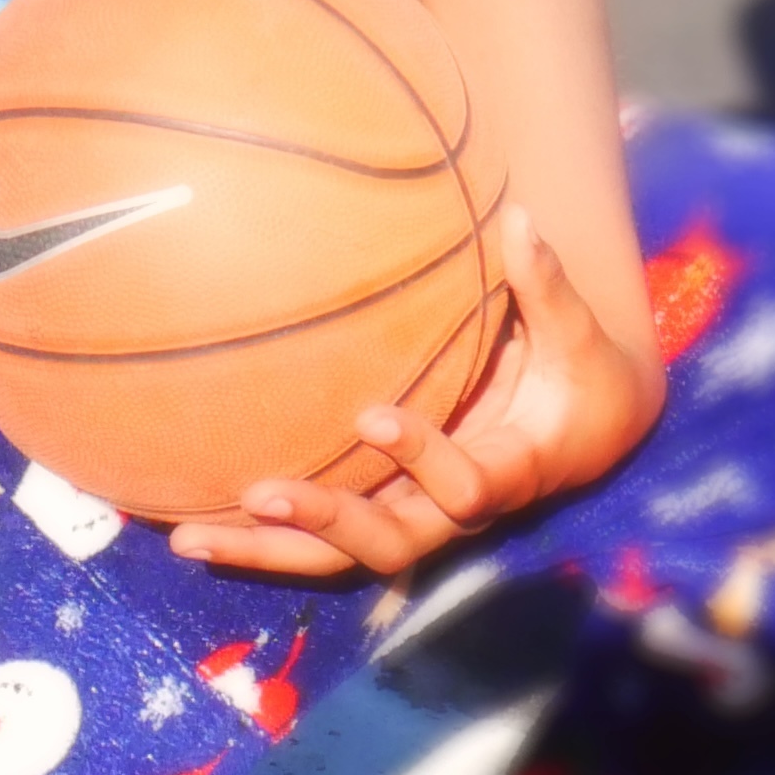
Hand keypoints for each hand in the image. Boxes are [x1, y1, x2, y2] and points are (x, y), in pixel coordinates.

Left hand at [169, 204, 661, 580]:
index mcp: (508, 471)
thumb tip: (518, 217)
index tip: (370, 416)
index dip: (421, 457)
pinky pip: (320, 537)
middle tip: (261, 493)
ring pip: (338, 557)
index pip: (466, 485)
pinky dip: (259, 540)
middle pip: (392, 542)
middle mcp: (454, 509)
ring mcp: (412, 513)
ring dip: (267, 550)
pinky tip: (191, 529)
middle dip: (329, 523)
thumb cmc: (579, 374)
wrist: (585, 431)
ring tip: (188, 538)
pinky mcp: (382, 506)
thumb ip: (544, 285)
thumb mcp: (574, 334)